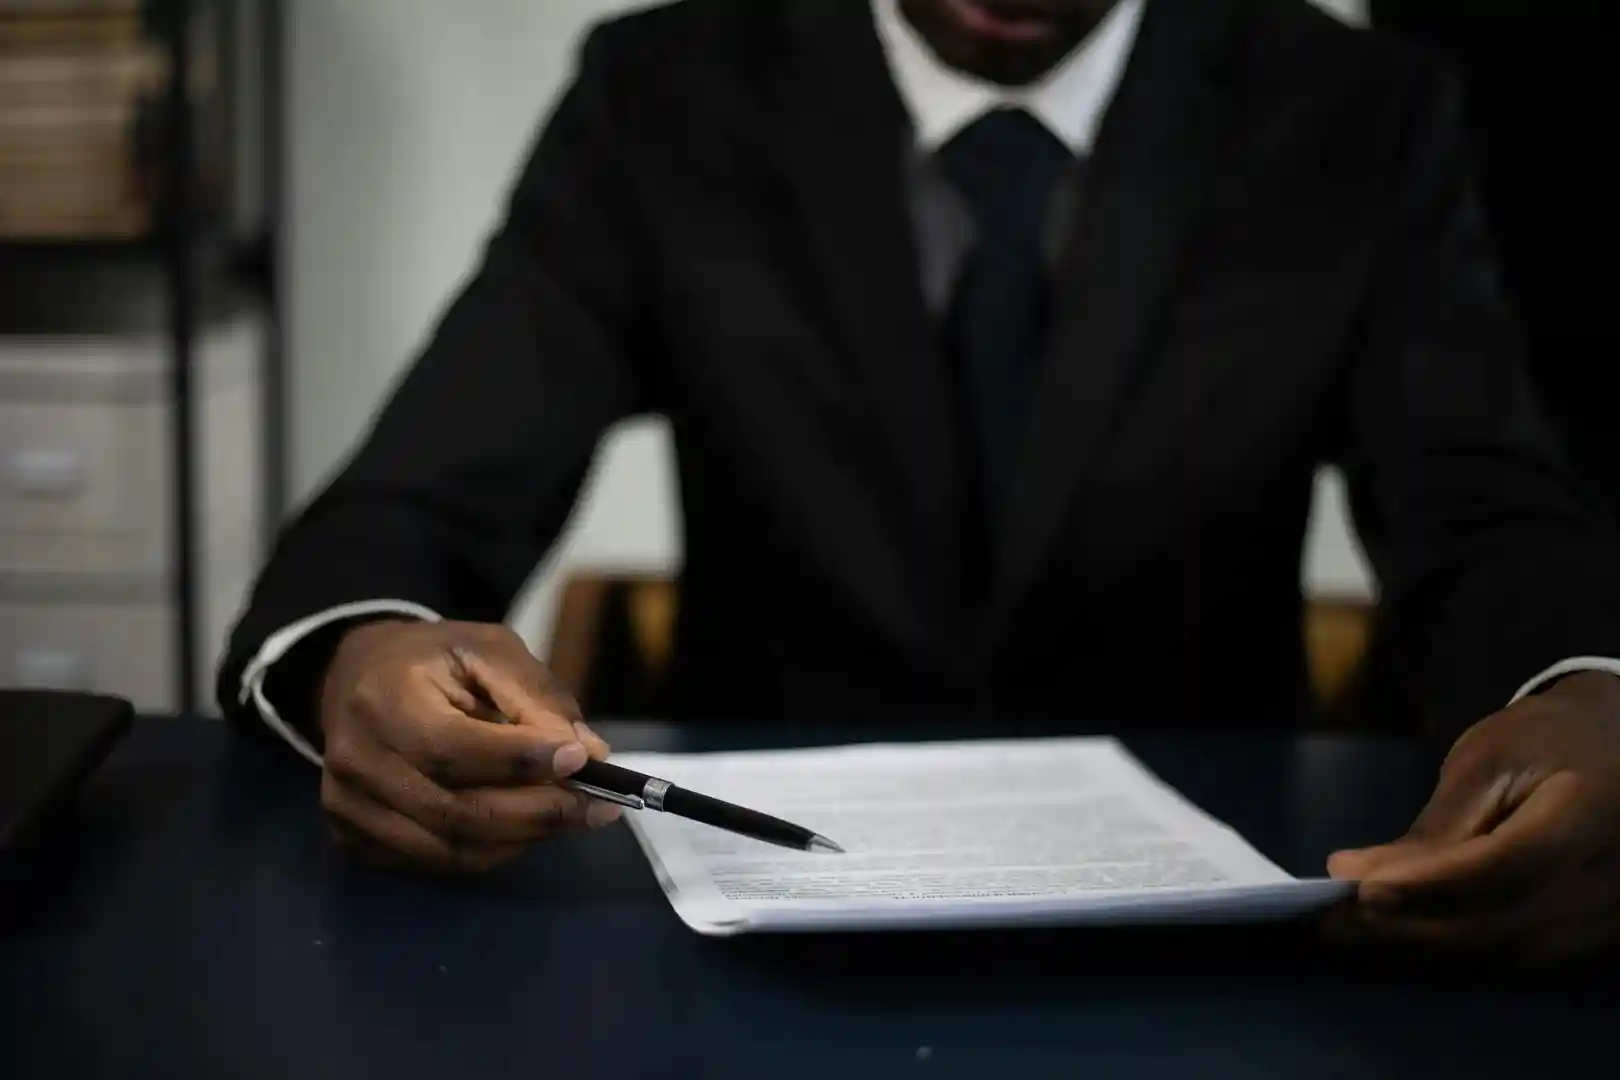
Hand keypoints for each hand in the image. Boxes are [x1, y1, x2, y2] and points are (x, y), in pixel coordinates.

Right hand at [317, 619, 619, 873]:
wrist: (356, 677)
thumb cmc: (432, 659)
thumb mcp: (489, 650)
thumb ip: (537, 696)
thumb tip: (589, 752)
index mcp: (383, 699)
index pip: (451, 748)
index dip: (519, 762)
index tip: (581, 760)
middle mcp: (355, 760)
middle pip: (454, 811)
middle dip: (538, 813)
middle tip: (597, 804)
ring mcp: (348, 807)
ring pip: (450, 848)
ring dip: (521, 838)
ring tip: (568, 813)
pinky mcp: (354, 839)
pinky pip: (436, 863)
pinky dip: (491, 850)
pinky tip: (522, 824)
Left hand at [1327, 672, 1619, 961]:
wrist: (1616, 748)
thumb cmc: (1545, 741)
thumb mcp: (1488, 761)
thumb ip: (1435, 827)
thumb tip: (1360, 877)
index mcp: (1586, 817)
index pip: (1502, 867)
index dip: (1427, 885)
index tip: (1356, 888)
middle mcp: (1606, 881)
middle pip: (1498, 925)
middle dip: (1407, 926)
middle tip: (1330, 919)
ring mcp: (1605, 917)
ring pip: (1502, 954)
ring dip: (1420, 948)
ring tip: (1349, 931)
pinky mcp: (1590, 937)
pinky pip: (1514, 959)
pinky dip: (1450, 953)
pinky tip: (1397, 937)